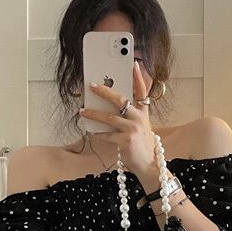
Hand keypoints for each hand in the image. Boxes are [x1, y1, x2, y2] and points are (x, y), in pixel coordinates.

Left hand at [79, 60, 158, 178]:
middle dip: (105, 91)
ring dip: (93, 114)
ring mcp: (133, 129)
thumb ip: (128, 117)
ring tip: (82, 111)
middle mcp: (139, 119)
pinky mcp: (126, 141)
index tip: (133, 64)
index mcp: (143, 113)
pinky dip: (97, 133)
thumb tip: (108, 108)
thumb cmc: (141, 146)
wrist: (149, 165)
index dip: (138, 77)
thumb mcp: (139, 128)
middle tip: (92, 86)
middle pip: (121, 100)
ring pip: (109, 117)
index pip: (142, 91)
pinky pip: (107, 134)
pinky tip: (91, 131)